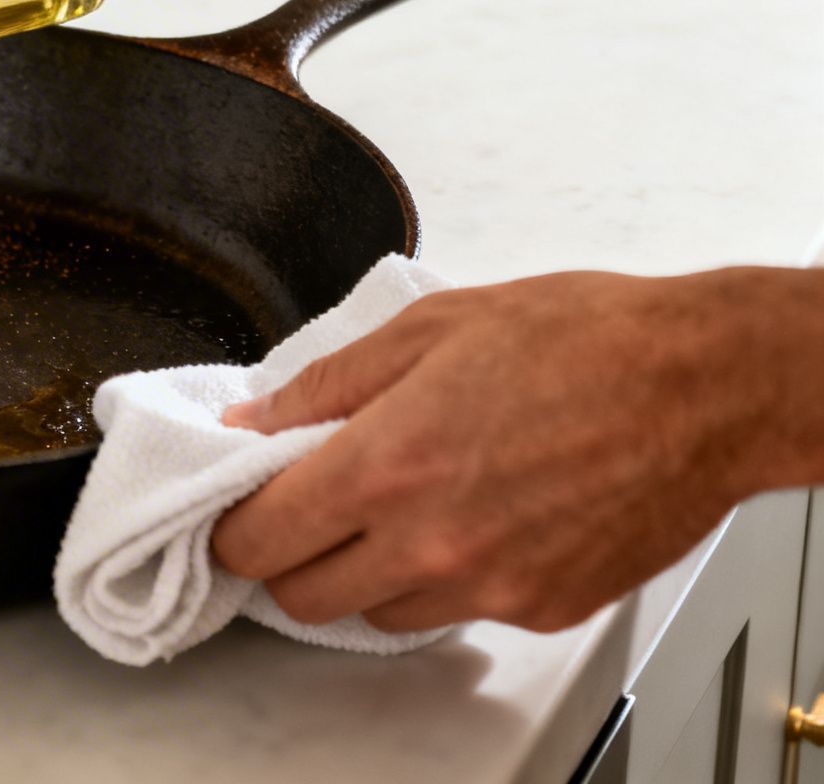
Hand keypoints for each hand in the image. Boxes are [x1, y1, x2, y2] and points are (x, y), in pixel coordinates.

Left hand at [209, 268, 823, 633]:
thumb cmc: (583, 340)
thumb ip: (323, 384)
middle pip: (303, 596)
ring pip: (377, 613)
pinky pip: (457, 612)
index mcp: (385, 466)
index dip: (233, 528)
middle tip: (308, 509)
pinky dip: (445, 577)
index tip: (236, 508)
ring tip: (402, 504)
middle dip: (289, 557)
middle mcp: (430, 542)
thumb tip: (251, 418)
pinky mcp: (541, 608)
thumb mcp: (428, 327)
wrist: (708, 383)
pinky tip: (475, 515)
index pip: (258, 541)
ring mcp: (488, 586)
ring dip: (365, 572)